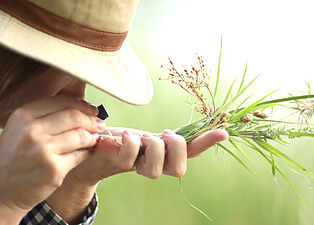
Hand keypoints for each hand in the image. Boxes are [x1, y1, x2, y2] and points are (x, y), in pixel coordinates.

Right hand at [0, 95, 102, 223]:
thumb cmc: (13, 157)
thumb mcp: (19, 129)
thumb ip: (44, 116)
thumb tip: (80, 107)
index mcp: (23, 116)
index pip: (62, 102)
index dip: (82, 105)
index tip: (91, 110)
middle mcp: (32, 131)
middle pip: (75, 116)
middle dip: (91, 120)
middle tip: (99, 124)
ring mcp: (44, 150)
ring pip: (81, 136)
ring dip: (92, 136)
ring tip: (94, 138)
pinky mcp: (54, 169)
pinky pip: (81, 155)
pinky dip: (88, 151)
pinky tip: (87, 151)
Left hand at [66, 127, 228, 183]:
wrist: (90, 150)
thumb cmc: (122, 139)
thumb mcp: (148, 133)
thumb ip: (168, 134)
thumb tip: (193, 118)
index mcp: (165, 154)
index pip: (192, 152)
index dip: (207, 143)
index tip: (223, 132)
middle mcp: (155, 165)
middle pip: (179, 168)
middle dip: (173, 147)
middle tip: (160, 133)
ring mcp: (136, 167)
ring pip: (155, 169)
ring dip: (150, 147)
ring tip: (139, 136)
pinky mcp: (117, 164)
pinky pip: (130, 158)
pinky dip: (129, 141)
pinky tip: (122, 135)